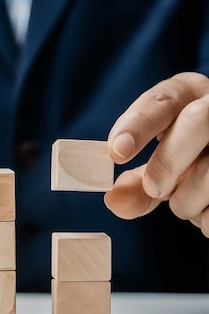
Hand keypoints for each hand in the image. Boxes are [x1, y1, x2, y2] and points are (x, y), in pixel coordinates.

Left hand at [104, 72, 208, 236]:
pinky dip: (206, 219)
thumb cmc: (190, 160)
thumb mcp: (162, 164)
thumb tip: (114, 200)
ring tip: (185, 203)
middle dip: (169, 161)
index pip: (162, 100)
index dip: (138, 124)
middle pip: (197, 121)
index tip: (116, 152)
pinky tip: (206, 210)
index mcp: (188, 94)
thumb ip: (136, 183)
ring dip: (187, 200)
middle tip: (154, 189)